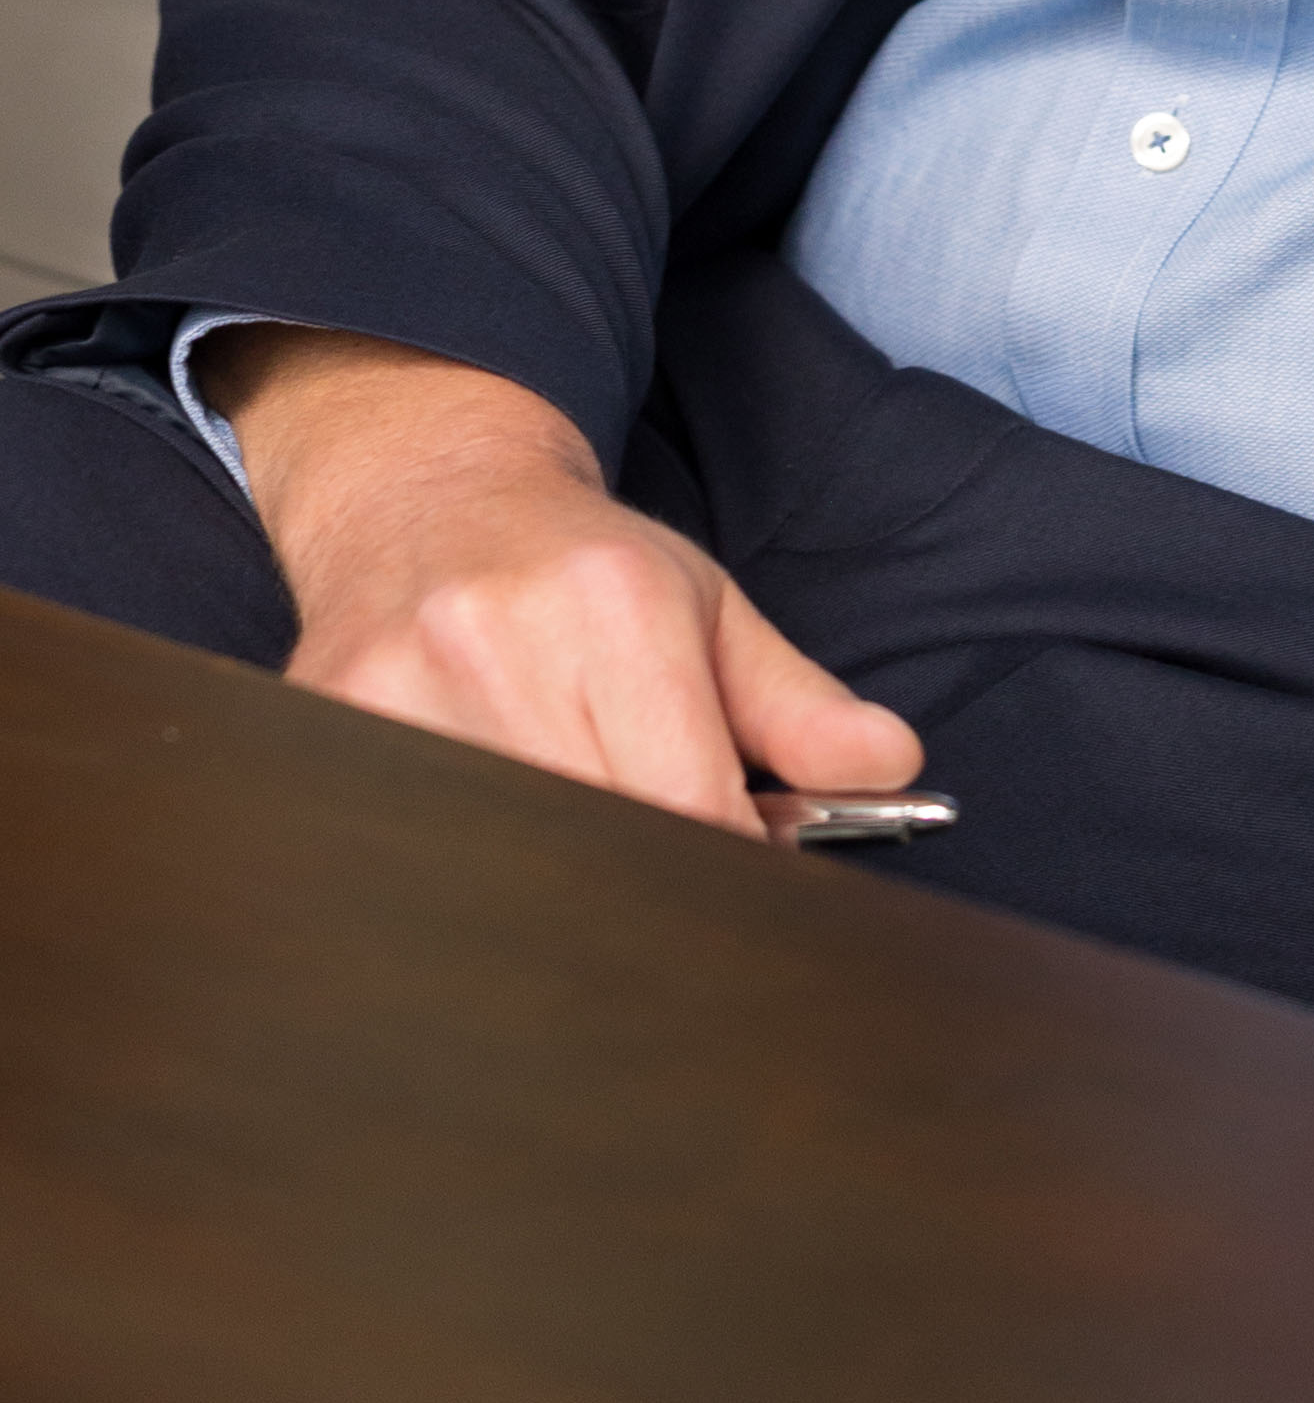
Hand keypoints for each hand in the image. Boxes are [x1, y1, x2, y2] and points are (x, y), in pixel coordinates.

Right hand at [204, 329, 921, 833]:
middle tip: (664, 907)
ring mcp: (400, 694)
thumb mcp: (708, 607)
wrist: (424, 496)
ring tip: (574, 874)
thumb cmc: (578, 568)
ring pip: (501, 868)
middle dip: (644, 897)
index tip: (743, 899)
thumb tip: (894, 765)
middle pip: (596, 848)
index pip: (689, 808)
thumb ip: (798, 703)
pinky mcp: (330, 726)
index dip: (726, 875)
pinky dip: (463, 879)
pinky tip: (492, 862)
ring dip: (548, 898)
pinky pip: (411, 849)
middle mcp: (501, 645)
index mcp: (618, 609)